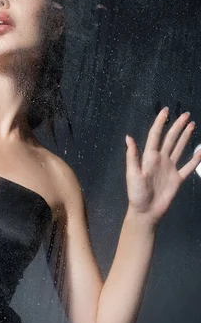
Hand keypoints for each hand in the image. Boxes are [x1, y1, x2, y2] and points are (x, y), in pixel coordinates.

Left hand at [125, 108, 200, 225]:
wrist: (146, 212)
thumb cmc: (136, 194)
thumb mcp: (132, 174)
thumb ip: (132, 156)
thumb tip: (128, 137)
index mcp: (149, 156)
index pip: (155, 135)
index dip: (160, 122)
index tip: (166, 110)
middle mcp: (160, 159)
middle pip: (170, 139)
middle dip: (178, 126)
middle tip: (186, 114)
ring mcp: (170, 168)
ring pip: (179, 148)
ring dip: (185, 137)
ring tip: (192, 125)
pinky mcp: (177, 179)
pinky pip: (188, 167)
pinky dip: (195, 159)